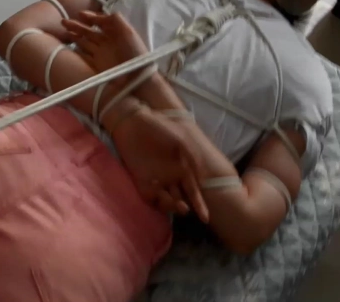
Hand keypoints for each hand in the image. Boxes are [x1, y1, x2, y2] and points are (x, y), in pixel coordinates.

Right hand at [61, 11, 148, 79]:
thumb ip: (115, 20)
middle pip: (88, 32)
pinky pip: (84, 57)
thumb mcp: (128, 32)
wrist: (137, 78)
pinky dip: (76, 52)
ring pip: (84, 43)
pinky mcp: (96, 66)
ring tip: (64, 32)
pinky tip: (68, 47)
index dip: (90, 17)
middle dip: (77, 26)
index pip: (100, 23)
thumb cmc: (134, 53)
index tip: (79, 14)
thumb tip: (99, 14)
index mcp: (114, 33)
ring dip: (74, 37)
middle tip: (63, 21)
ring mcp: (100, 54)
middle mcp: (106, 42)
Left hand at [110, 106, 208, 221]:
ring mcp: (156, 180)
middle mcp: (170, 177)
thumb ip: (192, 157)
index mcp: (182, 169)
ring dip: (171, 205)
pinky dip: (155, 200)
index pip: (192, 190)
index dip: (199, 204)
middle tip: (185, 208)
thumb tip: (201, 177)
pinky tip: (160, 197)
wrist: (135, 121)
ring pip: (166, 200)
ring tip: (176, 204)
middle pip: (180, 198)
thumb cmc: (160, 128)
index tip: (205, 217)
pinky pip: (150, 197)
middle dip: (184, 207)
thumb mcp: (181, 140)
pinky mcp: (141, 180)